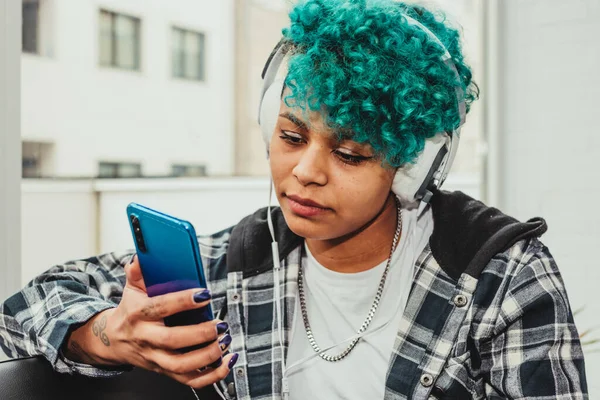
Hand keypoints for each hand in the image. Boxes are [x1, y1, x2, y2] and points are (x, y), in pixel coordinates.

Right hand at [64, 255, 237, 388]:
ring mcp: (155, 358)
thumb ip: (138, 272)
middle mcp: (146, 338)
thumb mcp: (131, 289)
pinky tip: (227, 362)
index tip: (204, 294)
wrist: (113, 341)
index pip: (160, 307)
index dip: (183, 301)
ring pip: (181, 365)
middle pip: (172, 341)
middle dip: (200, 334)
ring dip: (208, 356)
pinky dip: (211, 375)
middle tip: (221, 324)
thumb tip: (141, 255)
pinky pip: (189, 380)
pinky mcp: (164, 371)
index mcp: (137, 314)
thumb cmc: (130, 310)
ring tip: (226, 341)